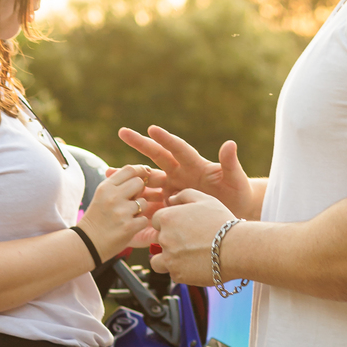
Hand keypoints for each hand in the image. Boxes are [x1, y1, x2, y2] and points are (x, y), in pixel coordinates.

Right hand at [80, 163, 158, 261]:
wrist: (87, 244)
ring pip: (144, 202)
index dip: (140, 171)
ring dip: (140, 210)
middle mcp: (113, 197)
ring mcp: (121, 212)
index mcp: (105, 187)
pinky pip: (144, 220)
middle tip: (132, 201)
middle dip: (140, 191)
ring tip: (127, 217)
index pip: (129, 170)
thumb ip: (117, 184)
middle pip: (139, 183)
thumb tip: (140, 172)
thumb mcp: (101, 196)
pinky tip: (128, 227)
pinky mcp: (128, 227)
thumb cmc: (97, 219)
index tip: (144, 176)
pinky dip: (139, 224)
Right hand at [118, 124, 254, 220]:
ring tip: (108, 173)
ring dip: (129, 178)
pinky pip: (151, 204)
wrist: (232, 217)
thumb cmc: (238, 194)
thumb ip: (230, 163)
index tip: (151, 129)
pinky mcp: (170, 206)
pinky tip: (119, 203)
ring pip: (148, 181)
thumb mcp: (236, 180)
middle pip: (157, 157)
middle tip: (122, 131)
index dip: (166, 139)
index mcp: (195, 165)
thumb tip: (230, 143)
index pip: (178, 149)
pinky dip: (136, 204)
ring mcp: (173, 189)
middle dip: (140, 144)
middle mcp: (180, 173)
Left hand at [148, 190, 237, 285]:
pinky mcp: (177, 274)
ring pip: (158, 261)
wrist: (236, 248)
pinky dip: (183, 271)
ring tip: (188, 257)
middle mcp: (164, 238)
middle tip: (190, 242)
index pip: (156, 221)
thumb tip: (171, 199)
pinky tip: (197, 265)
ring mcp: (169, 258)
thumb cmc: (222, 222)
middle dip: (170, 241)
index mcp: (167, 218)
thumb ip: (185, 195)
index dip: (169, 224)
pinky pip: (173, 273)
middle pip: (158, 240)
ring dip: (169, 259)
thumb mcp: (206, 199)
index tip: (183, 227)